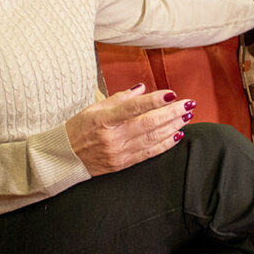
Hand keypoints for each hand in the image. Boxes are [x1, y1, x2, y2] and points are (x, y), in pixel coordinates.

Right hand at [65, 83, 194, 175]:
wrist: (65, 158)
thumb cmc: (79, 128)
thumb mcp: (95, 108)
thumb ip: (120, 98)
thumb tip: (142, 89)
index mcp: (104, 119)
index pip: (133, 108)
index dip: (154, 101)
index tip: (172, 93)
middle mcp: (113, 137)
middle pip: (148, 124)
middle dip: (172, 113)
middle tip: (189, 104)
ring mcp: (119, 152)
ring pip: (152, 138)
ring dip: (173, 127)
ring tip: (187, 116)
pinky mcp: (123, 164)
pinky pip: (149, 153)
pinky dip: (165, 144)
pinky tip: (177, 135)